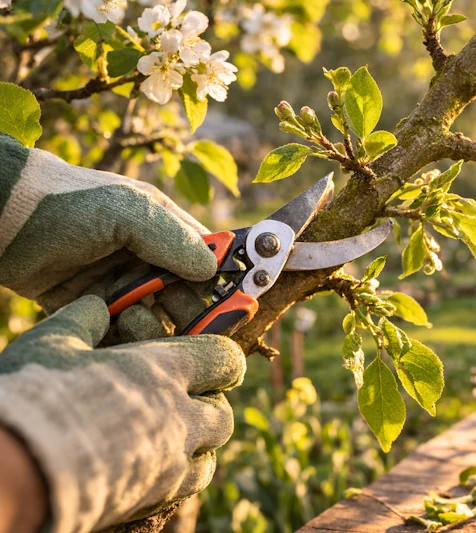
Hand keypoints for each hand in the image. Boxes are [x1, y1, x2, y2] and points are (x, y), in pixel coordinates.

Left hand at [0, 134, 217, 312]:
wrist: (2, 219)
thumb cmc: (68, 204)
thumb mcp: (128, 212)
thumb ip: (173, 239)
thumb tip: (213, 271)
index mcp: (162, 228)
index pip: (206, 258)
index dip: (223, 280)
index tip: (235, 304)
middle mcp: (145, 257)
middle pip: (185, 295)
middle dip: (193, 312)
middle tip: (194, 329)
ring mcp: (117, 283)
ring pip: (155, 316)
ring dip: (155, 324)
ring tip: (136, 316)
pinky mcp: (90, 307)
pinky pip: (119, 331)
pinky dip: (125, 337)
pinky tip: (119, 330)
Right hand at [0, 295, 245, 532]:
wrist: (25, 466)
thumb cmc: (38, 396)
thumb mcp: (54, 343)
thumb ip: (82, 320)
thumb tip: (96, 304)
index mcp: (165, 370)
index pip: (225, 359)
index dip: (223, 359)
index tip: (216, 361)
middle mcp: (182, 414)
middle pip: (223, 410)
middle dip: (211, 403)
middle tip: (188, 400)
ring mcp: (175, 457)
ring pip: (214, 448)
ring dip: (203, 439)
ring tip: (176, 433)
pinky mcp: (160, 493)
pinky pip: (194, 482)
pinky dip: (187, 471)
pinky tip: (163, 464)